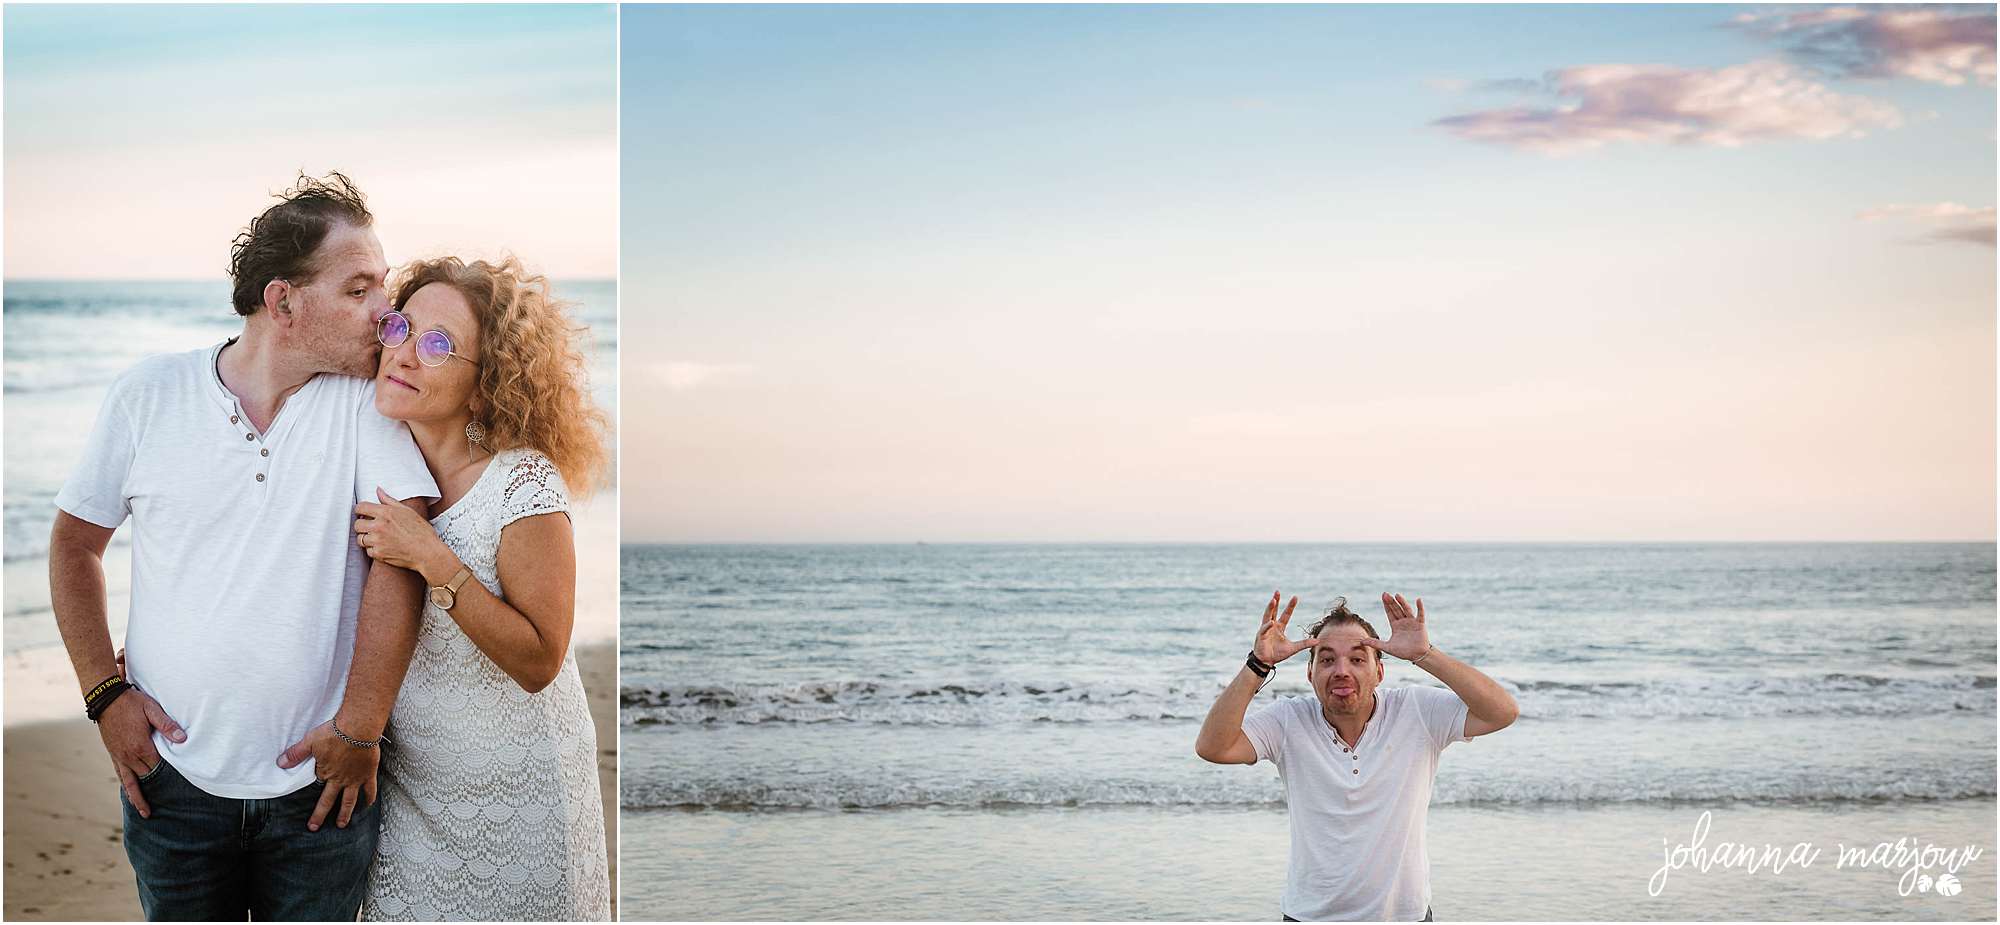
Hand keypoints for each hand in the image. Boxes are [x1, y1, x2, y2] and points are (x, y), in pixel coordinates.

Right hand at [98, 689, 185, 818]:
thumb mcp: (152, 709)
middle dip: (157, 790)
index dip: (169, 775)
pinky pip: (120, 775)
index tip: (180, 784)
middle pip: (146, 777)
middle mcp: (128, 755)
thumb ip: (167, 725)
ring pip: (130, 782)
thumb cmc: (131, 702)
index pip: (158, 767)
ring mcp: (119, 756)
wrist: (105, 698)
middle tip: (170, 805)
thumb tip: (183, 739)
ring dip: (138, 797)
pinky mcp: (113, 754)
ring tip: (145, 812)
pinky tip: (130, 794)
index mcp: (140, 746)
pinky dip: (126, 787)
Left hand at [276, 721, 379, 831]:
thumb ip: (296, 754)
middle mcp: (339, 780)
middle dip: (320, 814)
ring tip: (342, 824)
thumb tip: (281, 763)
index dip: (313, 787)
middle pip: (328, 800)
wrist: (358, 728)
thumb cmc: (334, 733)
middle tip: (314, 827)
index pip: (317, 783)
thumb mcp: (310, 741)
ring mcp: (354, 779)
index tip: (310, 793)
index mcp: (325, 772)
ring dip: (345, 813)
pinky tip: (369, 804)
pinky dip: (370, 797)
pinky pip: (370, 789)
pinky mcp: (368, 774)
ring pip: (349, 800)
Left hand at [354, 488, 447, 577]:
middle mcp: (379, 526)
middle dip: (362, 525)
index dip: (360, 510)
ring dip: (366, 538)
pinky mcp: (379, 554)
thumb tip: (378, 490)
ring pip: (360, 539)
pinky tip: (384, 547)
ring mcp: (378, 541)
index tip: (363, 514)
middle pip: (357, 524)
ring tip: (378, 538)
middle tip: (371, 527)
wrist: (427, 552)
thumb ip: (389, 500)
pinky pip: (368, 551)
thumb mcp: (407, 511)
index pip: (360, 507)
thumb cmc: (421, 532)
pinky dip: (373, 550)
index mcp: (386, 513)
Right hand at [1252, 591, 1317, 664]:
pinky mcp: (1260, 636)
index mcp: (1279, 627)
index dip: (1290, 606)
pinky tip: (1271, 622)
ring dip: (1270, 608)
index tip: (1295, 597)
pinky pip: (1264, 629)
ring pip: (1267, 616)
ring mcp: (1265, 630)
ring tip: (1273, 600)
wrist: (1266, 662)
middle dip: (1276, 601)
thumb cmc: (1278, 654)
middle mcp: (1272, 626)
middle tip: (1278, 592)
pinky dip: (1267, 626)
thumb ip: (1304, 643)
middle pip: (1274, 611)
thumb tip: (1318, 641)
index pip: (1286, 614)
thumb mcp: (1293, 648)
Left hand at [1357, 592, 1431, 660]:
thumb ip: (1375, 643)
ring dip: (1402, 602)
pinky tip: (1418, 600)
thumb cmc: (1403, 652)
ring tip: (1397, 595)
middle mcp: (1403, 621)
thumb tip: (1361, 641)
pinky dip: (1420, 607)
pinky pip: (1420, 615)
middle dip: (1391, 602)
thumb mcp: (1387, 647)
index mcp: (1395, 625)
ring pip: (1406, 610)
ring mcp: (1412, 622)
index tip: (1383, 596)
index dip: (1386, 605)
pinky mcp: (1420, 625)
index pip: (1390, 612)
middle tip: (1386, 594)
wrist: (1416, 656)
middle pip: (1396, 609)